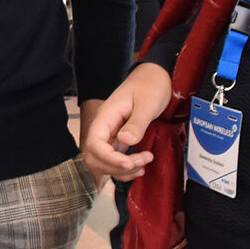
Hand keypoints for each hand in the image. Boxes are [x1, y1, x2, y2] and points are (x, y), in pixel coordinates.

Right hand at [80, 64, 170, 180]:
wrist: (154, 77)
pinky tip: (138, 167)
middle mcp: (104, 126)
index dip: (109, 158)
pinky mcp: (118, 139)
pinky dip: (124, 168)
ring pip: (103, 162)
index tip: (129, 162)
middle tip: (140, 162)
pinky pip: (114, 159)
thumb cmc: (150, 84)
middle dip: (116, 166)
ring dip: (121, 170)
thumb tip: (126, 141)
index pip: (94, 144)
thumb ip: (136, 123)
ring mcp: (110, 134)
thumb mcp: (147, 103)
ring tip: (142, 165)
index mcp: (106, 115)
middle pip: (95, 157)